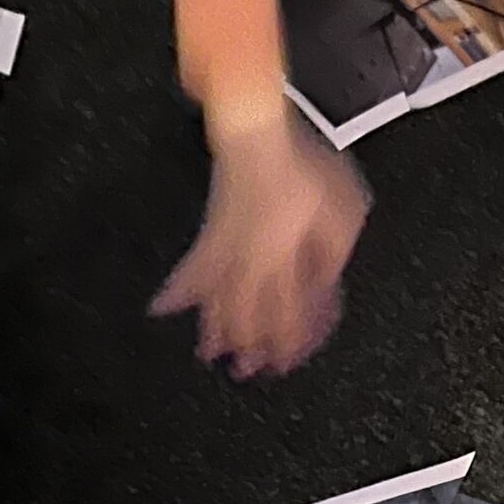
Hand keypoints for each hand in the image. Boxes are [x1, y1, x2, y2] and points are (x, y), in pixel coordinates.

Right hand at [150, 112, 368, 378]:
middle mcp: (254, 260)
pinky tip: (161, 308)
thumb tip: (326, 284)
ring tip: (207, 355)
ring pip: (221, 299)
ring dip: (215, 330)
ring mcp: (228, 247)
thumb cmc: (302, 167)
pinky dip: (179, 291)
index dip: (290, 341)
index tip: (288, 361)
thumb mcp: (342, 214)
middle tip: (246, 372)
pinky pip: (194, 268)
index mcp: (288, 260)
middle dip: (250, 346)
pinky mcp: (211, 230)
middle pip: (251, 314)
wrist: (256, 131)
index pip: (289, 312)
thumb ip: (332, 255)